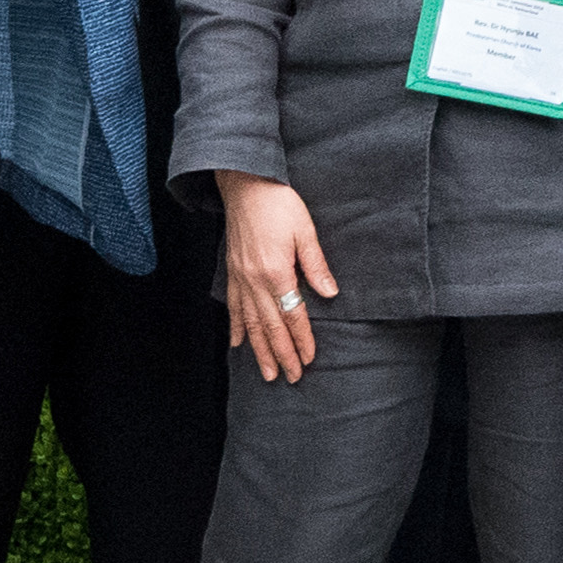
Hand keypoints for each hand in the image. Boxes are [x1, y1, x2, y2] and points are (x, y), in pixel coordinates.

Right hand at [212, 170, 333, 383]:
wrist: (245, 184)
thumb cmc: (278, 203)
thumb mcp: (305, 230)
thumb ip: (315, 264)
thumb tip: (329, 293)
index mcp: (276, 271)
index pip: (292, 314)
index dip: (301, 339)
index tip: (308, 359)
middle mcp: (255, 280)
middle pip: (270, 326)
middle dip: (281, 354)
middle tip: (290, 377)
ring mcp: (240, 278)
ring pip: (250, 323)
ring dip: (259, 350)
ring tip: (267, 372)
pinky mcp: (232, 272)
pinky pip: (233, 306)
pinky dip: (235, 327)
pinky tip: (238, 343)